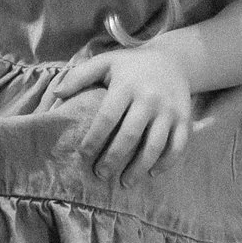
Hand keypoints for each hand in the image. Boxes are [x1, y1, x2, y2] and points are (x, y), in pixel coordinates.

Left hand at [48, 43, 193, 180]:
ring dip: (139, 167)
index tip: (83, 155)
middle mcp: (149, 99)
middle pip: (130, 135)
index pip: (107, 118)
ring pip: (155, 145)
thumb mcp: (106, 62)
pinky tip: (151, 173)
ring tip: (124, 182)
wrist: (173, 60)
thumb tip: (57, 94)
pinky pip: (178, 146)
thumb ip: (80, 76)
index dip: (94, 139)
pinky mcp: (184, 119)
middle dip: (113, 158)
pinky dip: (166, 162)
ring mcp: (169, 110)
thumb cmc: (131, 66)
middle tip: (100, 174)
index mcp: (127, 86)